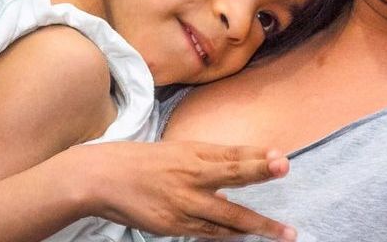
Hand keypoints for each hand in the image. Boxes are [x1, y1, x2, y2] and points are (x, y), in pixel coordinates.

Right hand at [67, 141, 295, 240]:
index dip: (256, 155)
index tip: (280, 155)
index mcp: (191, 153)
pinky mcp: (172, 224)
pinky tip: (245, 237)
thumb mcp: (177, 151)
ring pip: (227, 215)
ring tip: (283, 232)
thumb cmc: (141, 161)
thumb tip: (241, 168)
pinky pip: (207, 232)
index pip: (230, 153)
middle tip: (285, 167)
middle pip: (231, 173)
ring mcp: (182, 202)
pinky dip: (227, 235)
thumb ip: (208, 160)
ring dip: (257, 224)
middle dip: (259, 172)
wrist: (101, 178)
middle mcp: (189, 175)